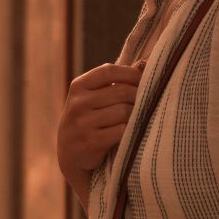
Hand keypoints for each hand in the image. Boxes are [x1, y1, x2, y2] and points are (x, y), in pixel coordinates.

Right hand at [56, 62, 143, 181]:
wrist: (70, 154)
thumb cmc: (88, 120)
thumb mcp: (93, 98)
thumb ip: (116, 81)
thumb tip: (145, 63)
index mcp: (78, 86)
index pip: (108, 71)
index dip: (130, 74)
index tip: (143, 81)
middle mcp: (78, 103)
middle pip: (120, 92)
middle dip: (138, 97)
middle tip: (147, 103)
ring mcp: (82, 124)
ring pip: (123, 112)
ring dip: (136, 115)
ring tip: (140, 117)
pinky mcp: (90, 142)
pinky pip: (121, 131)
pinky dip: (131, 131)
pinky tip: (132, 132)